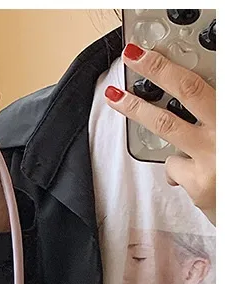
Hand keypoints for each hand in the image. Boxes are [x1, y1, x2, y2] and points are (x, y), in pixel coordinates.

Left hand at [105, 43, 215, 225]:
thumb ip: (213, 120)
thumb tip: (187, 106)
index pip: (200, 82)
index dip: (170, 66)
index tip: (146, 53)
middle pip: (187, 93)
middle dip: (155, 72)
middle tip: (130, 62)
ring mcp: (212, 157)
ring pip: (167, 128)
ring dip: (137, 110)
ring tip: (116, 98)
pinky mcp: (199, 184)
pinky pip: (176, 169)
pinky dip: (180, 171)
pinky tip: (194, 178)